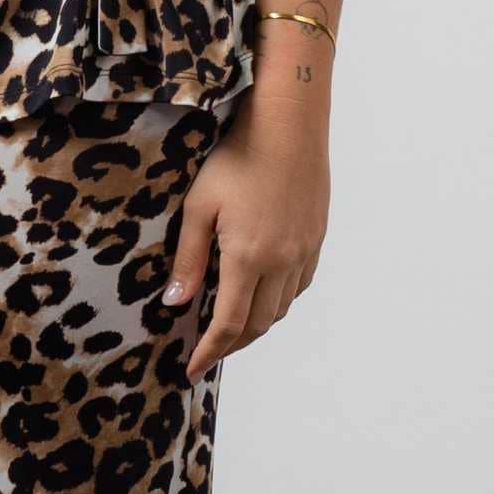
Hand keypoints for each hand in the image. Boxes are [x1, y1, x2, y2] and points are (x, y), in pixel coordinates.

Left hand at [163, 102, 332, 380]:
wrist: (288, 124)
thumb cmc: (237, 157)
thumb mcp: (198, 206)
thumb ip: (188, 259)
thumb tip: (177, 303)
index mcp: (248, 258)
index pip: (228, 324)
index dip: (209, 352)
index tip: (191, 370)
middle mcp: (282, 262)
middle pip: (257, 324)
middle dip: (231, 345)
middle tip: (206, 351)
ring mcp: (304, 251)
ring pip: (281, 308)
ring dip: (255, 324)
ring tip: (230, 326)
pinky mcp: (316, 238)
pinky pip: (298, 286)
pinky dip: (278, 301)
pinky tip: (261, 293)